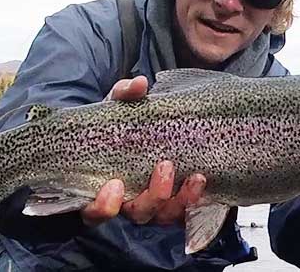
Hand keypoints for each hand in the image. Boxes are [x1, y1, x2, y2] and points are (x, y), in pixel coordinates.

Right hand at [80, 76, 206, 225]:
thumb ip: (125, 95)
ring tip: (196, 177)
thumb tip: (140, 84)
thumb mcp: (119, 107)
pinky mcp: (177, 203)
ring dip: (181, 200)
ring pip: (165, 216)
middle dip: (153, 196)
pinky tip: (203, 182)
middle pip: (138, 214)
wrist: (144, 131)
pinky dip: (195, 201)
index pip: (96, 211)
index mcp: (104, 188)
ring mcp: (154, 205)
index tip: (114, 185)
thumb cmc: (122, 124)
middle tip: (165, 166)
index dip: (102, 206)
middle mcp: (128, 203)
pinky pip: (187, 212)